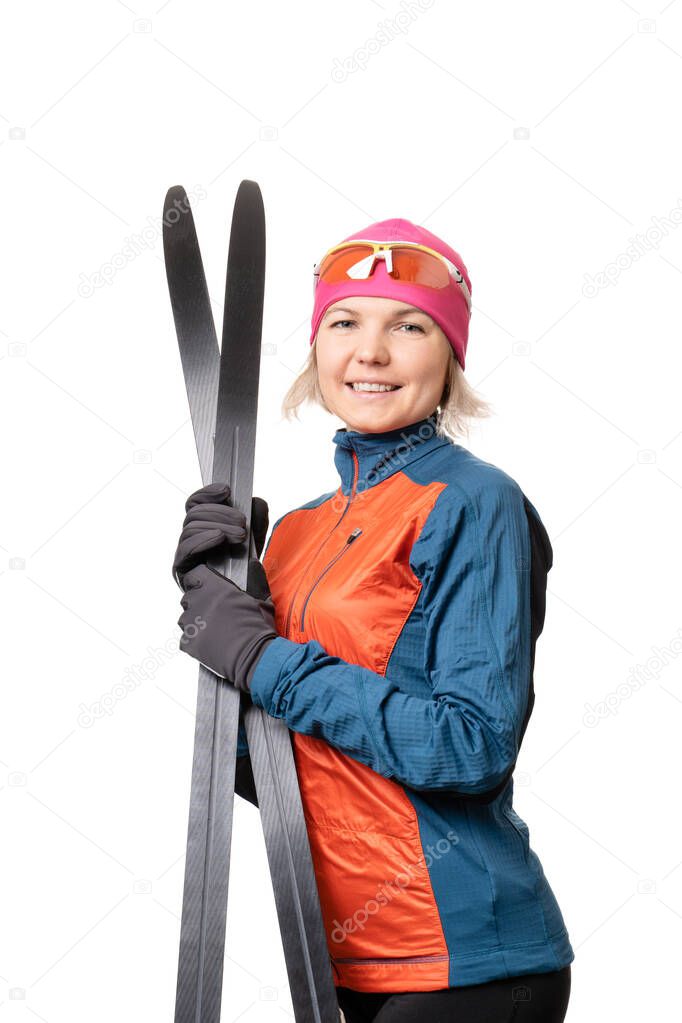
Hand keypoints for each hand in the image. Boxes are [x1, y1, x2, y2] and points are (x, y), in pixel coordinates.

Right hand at [172, 483, 268, 587]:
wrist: (245, 600)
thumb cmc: (246, 571)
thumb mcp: (256, 539)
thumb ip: (257, 518)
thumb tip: (256, 501)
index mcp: (204, 527)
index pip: (196, 503)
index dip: (208, 493)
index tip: (227, 490)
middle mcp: (191, 539)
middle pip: (194, 512)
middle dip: (220, 512)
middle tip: (242, 522)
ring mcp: (185, 554)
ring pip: (190, 526)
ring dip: (218, 526)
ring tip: (240, 536)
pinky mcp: (182, 569)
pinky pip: (186, 547)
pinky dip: (204, 538)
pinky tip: (219, 537)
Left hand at [177, 558, 277, 690]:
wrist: (254, 657)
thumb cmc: (258, 627)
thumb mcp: (261, 598)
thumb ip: (254, 579)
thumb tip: (253, 565)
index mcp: (214, 587)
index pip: (194, 575)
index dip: (199, 581)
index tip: (205, 586)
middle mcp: (197, 602)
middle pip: (189, 598)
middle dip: (198, 603)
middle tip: (215, 613)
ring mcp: (190, 623)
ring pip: (186, 619)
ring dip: (196, 623)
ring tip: (214, 631)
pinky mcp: (188, 643)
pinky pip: (186, 639)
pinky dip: (195, 642)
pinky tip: (211, 644)